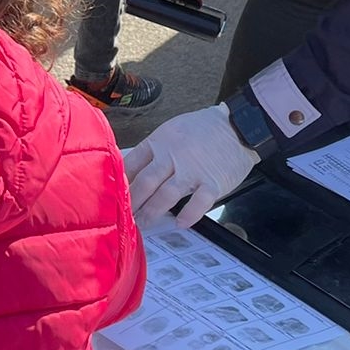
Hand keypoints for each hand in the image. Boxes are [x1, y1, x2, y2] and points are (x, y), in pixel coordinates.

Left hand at [122, 104, 258, 229]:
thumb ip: (153, 150)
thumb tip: (131, 169)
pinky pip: (199, 202)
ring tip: (143, 224)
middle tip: (123, 217)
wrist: (237, 125)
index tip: (112, 195)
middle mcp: (173, 156)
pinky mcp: (213, 182)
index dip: (121, 182)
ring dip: (152, 212)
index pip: (132, 164)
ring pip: (166, 195)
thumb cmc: (203, 129)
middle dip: (132, 202)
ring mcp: (193, 170)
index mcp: (160, 142)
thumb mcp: (171, 130)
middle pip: (145, 182)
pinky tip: (180, 223)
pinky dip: (189, 214)